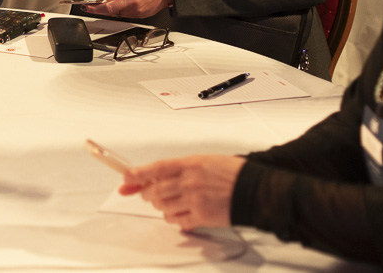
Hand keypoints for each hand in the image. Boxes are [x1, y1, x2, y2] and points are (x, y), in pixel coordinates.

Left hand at [77, 0, 171, 17]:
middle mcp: (130, 0)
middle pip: (106, 8)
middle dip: (94, 8)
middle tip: (86, 6)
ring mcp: (135, 10)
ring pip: (115, 12)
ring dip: (107, 8)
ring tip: (103, 3)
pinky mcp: (139, 16)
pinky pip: (124, 14)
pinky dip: (119, 10)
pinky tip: (119, 5)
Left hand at [118, 155, 245, 230]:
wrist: (255, 190)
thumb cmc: (234, 173)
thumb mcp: (205, 161)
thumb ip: (182, 168)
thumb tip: (161, 174)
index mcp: (190, 164)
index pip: (156, 168)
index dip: (138, 173)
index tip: (127, 177)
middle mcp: (189, 182)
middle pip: (155, 190)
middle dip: (147, 193)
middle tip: (148, 193)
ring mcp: (194, 200)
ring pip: (164, 207)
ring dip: (162, 207)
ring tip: (169, 204)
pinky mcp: (202, 217)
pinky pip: (178, 221)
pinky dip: (175, 220)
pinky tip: (180, 215)